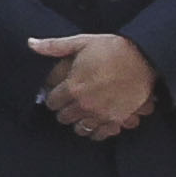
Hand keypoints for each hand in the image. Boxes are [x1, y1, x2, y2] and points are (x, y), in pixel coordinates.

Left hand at [30, 30, 157, 139]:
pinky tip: (96, 120)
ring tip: (83, 111)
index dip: (54, 96)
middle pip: (63, 117)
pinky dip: (96, 130)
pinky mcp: (116, 120)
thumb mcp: (81, 42)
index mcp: (73, 87)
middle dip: (64, 109)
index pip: (52, 102)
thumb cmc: (112, 48)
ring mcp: (100, 115)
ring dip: (78, 121)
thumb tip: (31, 43)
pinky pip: (99, 134)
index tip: (58, 92)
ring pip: (79, 128)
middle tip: (70, 101)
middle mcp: (84, 105)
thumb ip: (54, 46)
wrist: (144, 58)